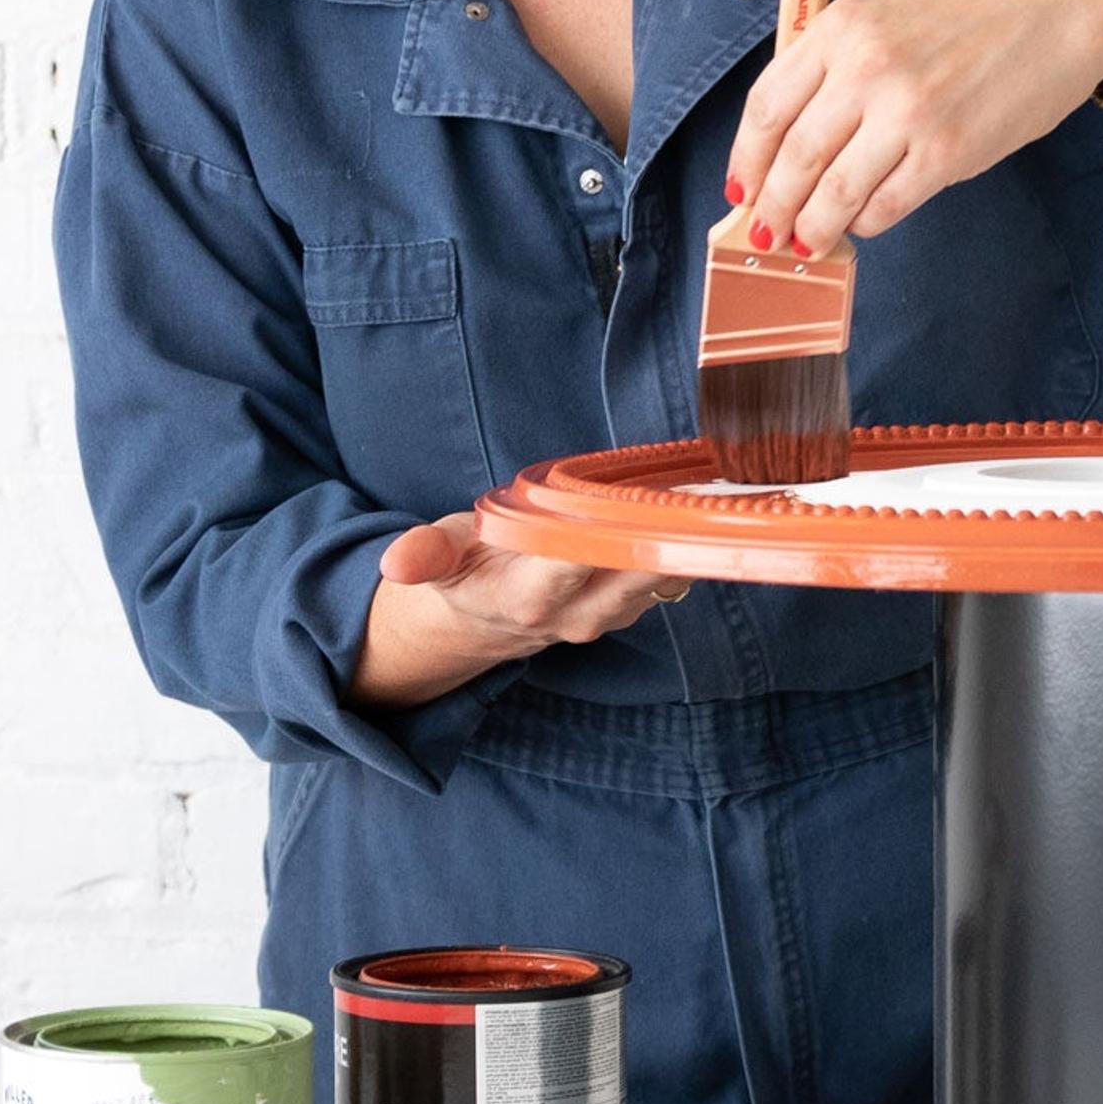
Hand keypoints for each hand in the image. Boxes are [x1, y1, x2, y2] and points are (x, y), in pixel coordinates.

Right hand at [347, 512, 686, 709]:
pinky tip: (696, 504)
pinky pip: (670, 572)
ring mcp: (611, 615)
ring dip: (685, 533)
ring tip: (706, 484)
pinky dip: (684, 540)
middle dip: (669, 528)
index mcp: (528, 599)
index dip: (607, 533)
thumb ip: (424, 555)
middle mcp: (578, 615)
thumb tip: (396, 562)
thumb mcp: (438, 558)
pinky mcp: (631, 607)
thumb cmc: (465, 575)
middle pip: (638, 571)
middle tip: (700, 478)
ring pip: (663, 574)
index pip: (574, 564)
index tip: (637, 499)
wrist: (483, 625)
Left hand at [721, 0, 1102, 258]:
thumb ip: (829, 65)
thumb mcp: (880, 15)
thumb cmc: (963, 18)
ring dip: (812, 227)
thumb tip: (783, 142)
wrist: (1052, 12)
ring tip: (806, 242)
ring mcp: (907, 112)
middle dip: (773, 206)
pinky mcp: (946, 151)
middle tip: (766, 231)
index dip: (745, 159)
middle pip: (793, 156)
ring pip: (834, 192)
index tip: (739, 190)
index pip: (766, 107)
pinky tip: (860, 223)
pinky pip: (884, 205)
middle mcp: (866, 68)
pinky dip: (864, 223)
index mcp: (840, 29)